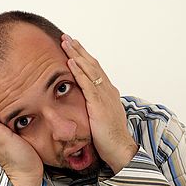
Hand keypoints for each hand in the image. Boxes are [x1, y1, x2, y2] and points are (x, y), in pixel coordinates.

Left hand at [61, 35, 137, 172]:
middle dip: (79, 50)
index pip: (95, 70)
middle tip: (67, 37)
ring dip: (77, 55)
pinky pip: (87, 84)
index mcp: (108, 93)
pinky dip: (79, 72)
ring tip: (66, 43)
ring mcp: (104, 96)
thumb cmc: (110, 138)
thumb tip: (84, 105)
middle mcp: (108, 90)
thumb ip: (94, 107)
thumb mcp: (100, 117)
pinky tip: (71, 63)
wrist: (120, 148)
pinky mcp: (99, 105)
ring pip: (89, 70)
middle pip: (92, 64)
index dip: (84, 57)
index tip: (73, 48)